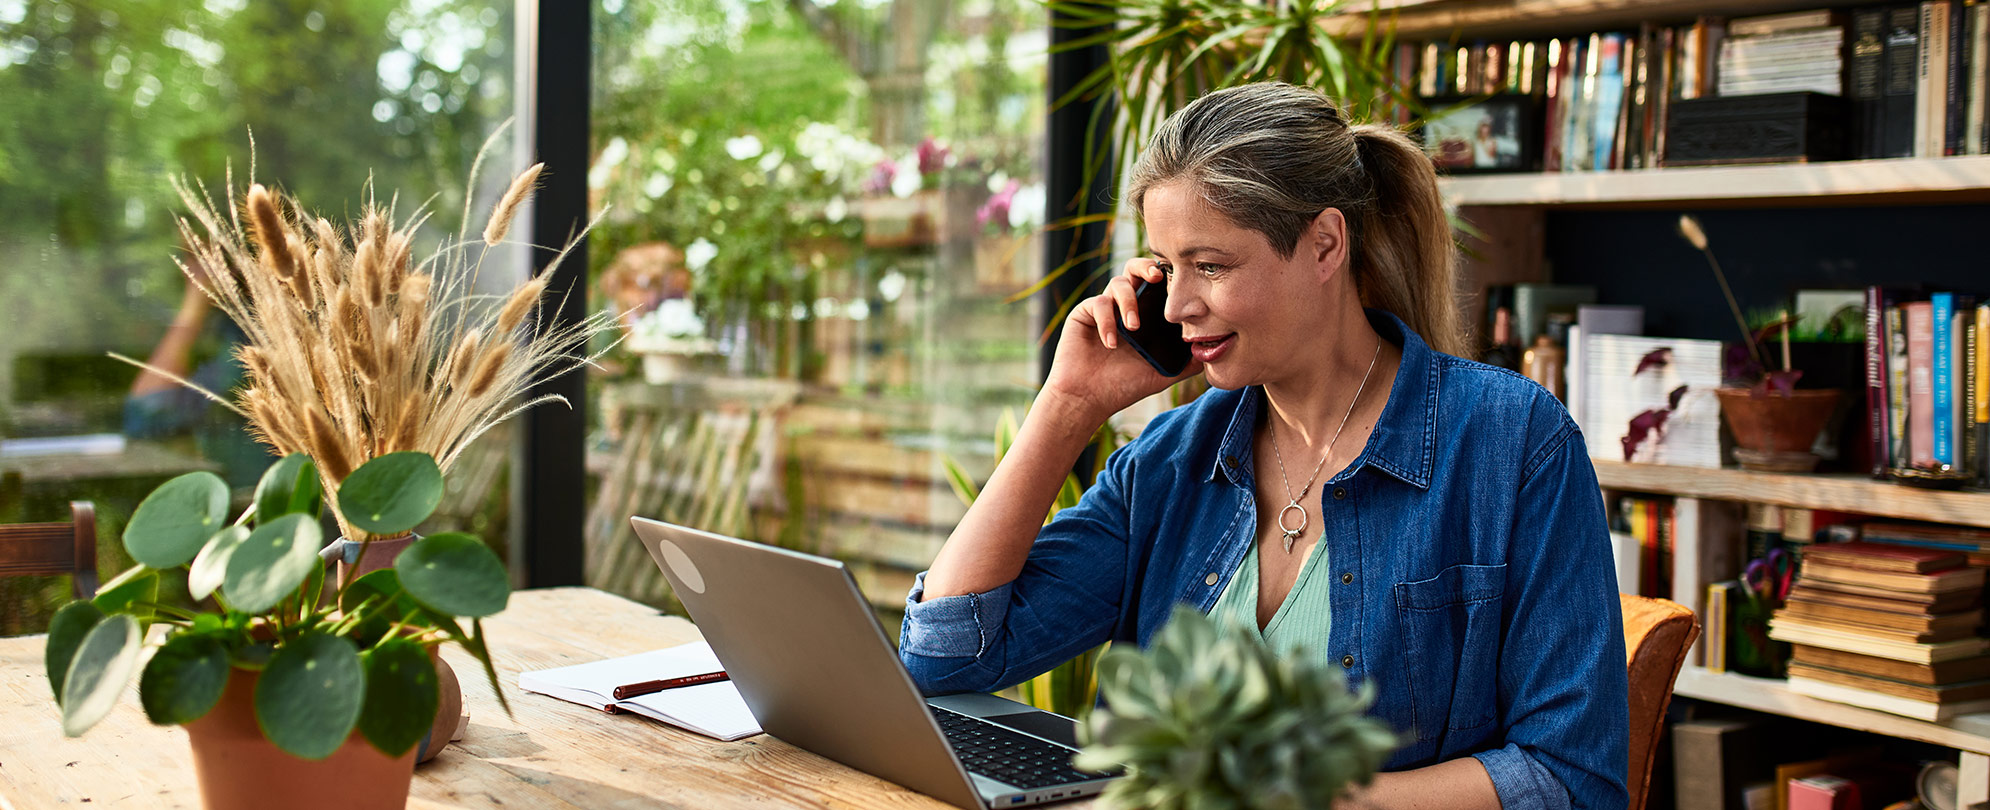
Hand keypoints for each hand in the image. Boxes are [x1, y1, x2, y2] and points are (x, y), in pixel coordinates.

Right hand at [1041, 258, 1201, 422]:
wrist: (1089, 400)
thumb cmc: (1124, 386)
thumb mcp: (1164, 373)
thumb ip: (1187, 361)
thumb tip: (1215, 350)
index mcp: (1144, 314)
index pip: (1157, 285)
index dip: (1168, 278)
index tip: (1180, 285)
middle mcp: (1124, 306)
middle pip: (1135, 269)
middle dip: (1147, 268)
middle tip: (1158, 277)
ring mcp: (1104, 308)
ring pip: (1117, 283)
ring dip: (1129, 301)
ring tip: (1134, 327)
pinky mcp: (1083, 314)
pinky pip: (1098, 304)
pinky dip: (1107, 321)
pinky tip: (1112, 344)